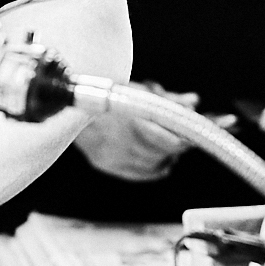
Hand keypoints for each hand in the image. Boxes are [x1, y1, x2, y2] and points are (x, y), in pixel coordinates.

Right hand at [73, 91, 196, 181]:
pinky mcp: (104, 163)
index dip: (187, 139)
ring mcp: (112, 154)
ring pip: (153, 164)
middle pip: (163, 153)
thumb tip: (193, 102)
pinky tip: (162, 164)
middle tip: (186, 140)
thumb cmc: (105, 95)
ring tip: (172, 150)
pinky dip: (154, 170)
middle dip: (178, 146)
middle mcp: (122, 139)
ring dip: (167, 158)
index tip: (194, 134)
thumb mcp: (139, 92)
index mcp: (134, 118)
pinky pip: (138, 174)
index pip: (172, 140)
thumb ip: (168, 99)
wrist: (70, 107)